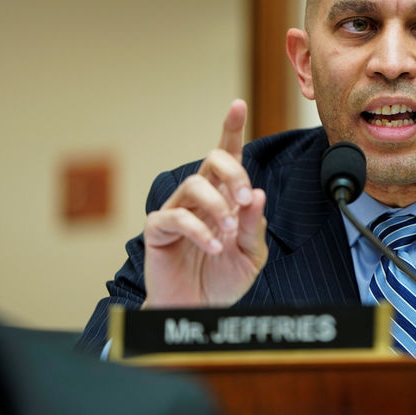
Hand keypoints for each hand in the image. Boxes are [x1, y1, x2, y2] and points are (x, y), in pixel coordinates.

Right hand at [142, 99, 267, 307]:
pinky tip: (214, 247)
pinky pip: (176, 217)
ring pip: (194, 185)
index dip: (231, 129)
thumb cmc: (224, 278)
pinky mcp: (159, 229)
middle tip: (244, 199)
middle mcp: (202, 197)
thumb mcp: (251, 254)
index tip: (238, 104)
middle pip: (212, 160)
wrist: (199, 310)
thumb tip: (256, 193)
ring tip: (228, 235)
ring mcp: (179, 210)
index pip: (228, 156)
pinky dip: (200, 231)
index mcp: (226, 196)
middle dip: (233, 172)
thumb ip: (255, 225)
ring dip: (217, 208)